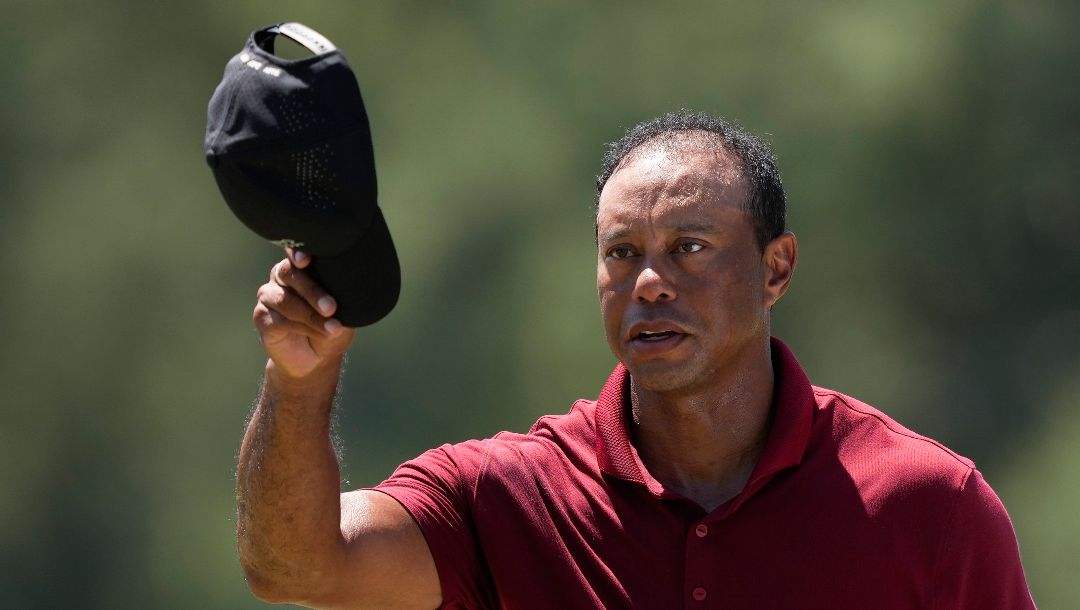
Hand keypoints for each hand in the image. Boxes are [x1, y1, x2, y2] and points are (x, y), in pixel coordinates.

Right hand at [253, 249, 355, 379]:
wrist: (317, 358)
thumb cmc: (333, 324)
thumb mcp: (345, 308)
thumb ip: (343, 294)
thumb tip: (352, 287)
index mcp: (302, 266)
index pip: (296, 251)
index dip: (297, 252)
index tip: (306, 260)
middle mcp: (281, 276)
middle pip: (290, 273)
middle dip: (312, 291)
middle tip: (332, 307)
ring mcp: (269, 295)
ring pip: (285, 300)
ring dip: (311, 315)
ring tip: (332, 327)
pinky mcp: (262, 317)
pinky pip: (280, 320)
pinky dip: (303, 327)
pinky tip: (319, 334)